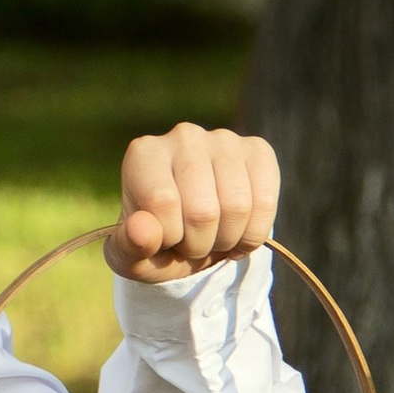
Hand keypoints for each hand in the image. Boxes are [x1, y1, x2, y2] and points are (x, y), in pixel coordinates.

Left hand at [105, 123, 279, 283]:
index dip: (169, 236)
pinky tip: (239, 233)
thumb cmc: (157, 242)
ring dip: (227, 240)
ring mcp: (224, 139)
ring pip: (237, 206)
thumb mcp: (131, 256)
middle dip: (199, 244)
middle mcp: (183, 136)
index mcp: (144, 154)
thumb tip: (142, 229)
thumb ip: (128, 246)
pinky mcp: (258, 150)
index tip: (165, 238)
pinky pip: (265, 203)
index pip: (163, 202)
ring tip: (214, 237)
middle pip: (202, 210)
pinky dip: (253, 234)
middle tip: (192, 243)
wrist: (195, 234)